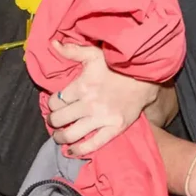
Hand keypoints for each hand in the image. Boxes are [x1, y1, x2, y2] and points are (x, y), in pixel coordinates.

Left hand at [46, 41, 159, 155]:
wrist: (144, 76)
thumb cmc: (117, 64)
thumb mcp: (94, 54)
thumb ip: (72, 51)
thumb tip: (53, 44)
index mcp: (82, 86)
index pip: (55, 100)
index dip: (52, 103)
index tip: (55, 104)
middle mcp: (89, 104)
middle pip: (59, 119)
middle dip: (53, 121)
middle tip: (54, 120)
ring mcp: (102, 118)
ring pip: (70, 134)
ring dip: (60, 137)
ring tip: (59, 135)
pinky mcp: (114, 128)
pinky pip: (92, 144)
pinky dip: (78, 150)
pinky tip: (71, 150)